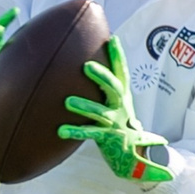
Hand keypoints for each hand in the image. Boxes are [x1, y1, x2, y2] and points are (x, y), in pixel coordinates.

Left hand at [60, 37, 174, 184]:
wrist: (133, 154)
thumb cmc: (118, 124)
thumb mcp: (115, 104)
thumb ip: (104, 88)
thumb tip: (83, 65)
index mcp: (122, 95)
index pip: (121, 72)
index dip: (118, 55)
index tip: (111, 39)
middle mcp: (121, 106)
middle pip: (114, 87)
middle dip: (101, 76)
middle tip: (86, 66)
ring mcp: (115, 122)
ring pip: (100, 112)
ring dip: (84, 106)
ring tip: (67, 102)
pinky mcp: (108, 138)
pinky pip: (91, 134)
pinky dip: (76, 131)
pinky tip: (61, 130)